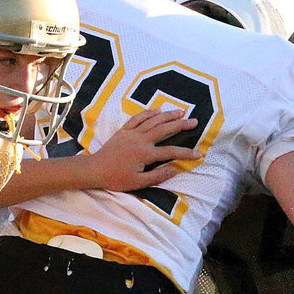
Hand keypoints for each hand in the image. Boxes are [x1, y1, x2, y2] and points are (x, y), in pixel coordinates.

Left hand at [83, 107, 199, 190]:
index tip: (198, 154)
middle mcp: (141, 140)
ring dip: (168, 115)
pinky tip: (157, 110)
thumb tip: (175, 169)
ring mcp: (132, 133)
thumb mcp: (138, 183)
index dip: (186, 153)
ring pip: (153, 120)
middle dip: (181, 125)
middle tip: (194, 121)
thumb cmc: (116, 178)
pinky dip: (149, 113)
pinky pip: (138, 118)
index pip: (171, 152)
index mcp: (145, 154)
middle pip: (165, 129)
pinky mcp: (124, 130)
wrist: (95, 169)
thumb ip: (158, 176)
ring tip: (181, 111)